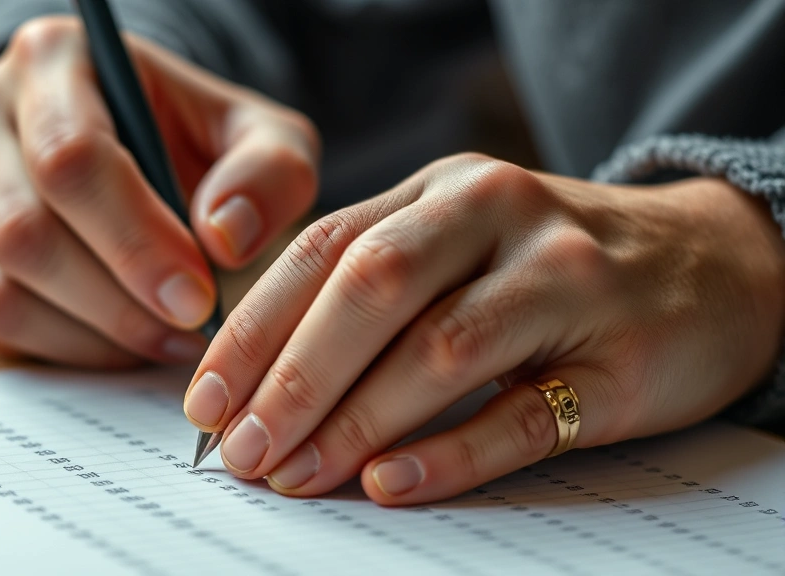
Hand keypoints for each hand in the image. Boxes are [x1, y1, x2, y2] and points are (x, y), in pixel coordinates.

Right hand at [0, 17, 318, 367]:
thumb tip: (223, 237)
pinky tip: (132, 342)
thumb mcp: (264, 136)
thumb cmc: (206, 140)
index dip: (134, 239)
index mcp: (56, 59)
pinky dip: (71, 348)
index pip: (71, 156)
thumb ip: (269, 172)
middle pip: (24, 229)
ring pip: (3, 286)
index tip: (198, 293)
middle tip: (190, 326)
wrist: (156, 152)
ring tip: (173, 337)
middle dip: (117, 297)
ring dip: (96, 331)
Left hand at [184, 153, 784, 504]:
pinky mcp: (621, 358)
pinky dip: (450, 451)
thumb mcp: (461, 241)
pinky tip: (391, 482)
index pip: (324, 249)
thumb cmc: (553, 262)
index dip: (254, 328)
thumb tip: (263, 378)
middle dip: (292, 375)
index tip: (206, 400)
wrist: (712, 261)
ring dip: (355, 419)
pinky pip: (523, 411)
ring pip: (442, 348)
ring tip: (296, 475)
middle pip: (372, 287)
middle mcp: (499, 215)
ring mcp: (566, 281)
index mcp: (442, 188)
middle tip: (242, 450)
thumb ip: (373, 284)